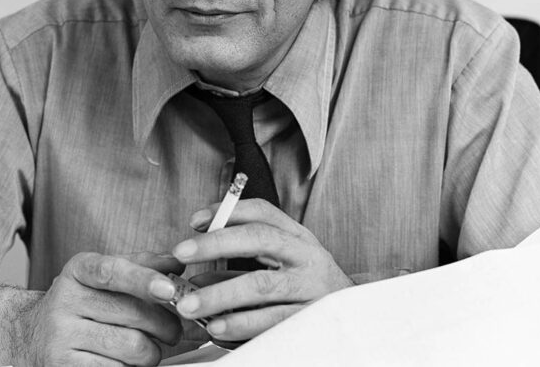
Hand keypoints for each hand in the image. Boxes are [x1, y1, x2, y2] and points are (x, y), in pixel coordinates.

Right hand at [13, 251, 183, 365]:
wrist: (29, 336)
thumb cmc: (80, 302)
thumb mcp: (103, 275)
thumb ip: (141, 265)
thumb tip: (177, 262)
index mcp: (79, 269)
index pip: (113, 271)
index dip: (144, 279)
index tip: (169, 289)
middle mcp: (65, 300)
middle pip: (131, 314)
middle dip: (165, 325)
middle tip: (174, 330)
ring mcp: (60, 337)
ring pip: (130, 346)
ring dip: (153, 352)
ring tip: (152, 349)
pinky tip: (129, 363)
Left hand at [171, 199, 352, 342]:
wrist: (358, 322)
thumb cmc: (308, 288)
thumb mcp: (285, 263)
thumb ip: (245, 261)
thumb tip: (199, 270)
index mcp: (298, 236)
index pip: (262, 212)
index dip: (227, 212)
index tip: (195, 221)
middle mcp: (307, 256)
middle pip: (259, 239)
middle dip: (216, 243)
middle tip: (181, 253)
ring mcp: (311, 288)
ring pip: (261, 285)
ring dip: (220, 293)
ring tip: (190, 303)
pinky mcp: (310, 320)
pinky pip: (270, 321)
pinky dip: (240, 323)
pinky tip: (216, 326)